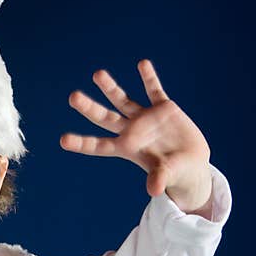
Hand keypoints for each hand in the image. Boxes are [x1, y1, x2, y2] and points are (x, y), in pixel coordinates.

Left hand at [60, 59, 211, 211]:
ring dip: (110, 87)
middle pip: (104, 117)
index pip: (99, 146)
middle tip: (73, 97)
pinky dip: (149, 78)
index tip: (63, 140)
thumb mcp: (167, 175)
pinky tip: (142, 64)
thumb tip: (154, 190)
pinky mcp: (163, 108)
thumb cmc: (174, 173)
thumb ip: (159, 178)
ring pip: (122, 99)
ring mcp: (145, 117)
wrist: (192, 162)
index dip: (82, 143)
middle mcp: (131, 130)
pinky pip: (154, 90)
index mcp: (126, 148)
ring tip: (97, 75)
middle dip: (89, 108)